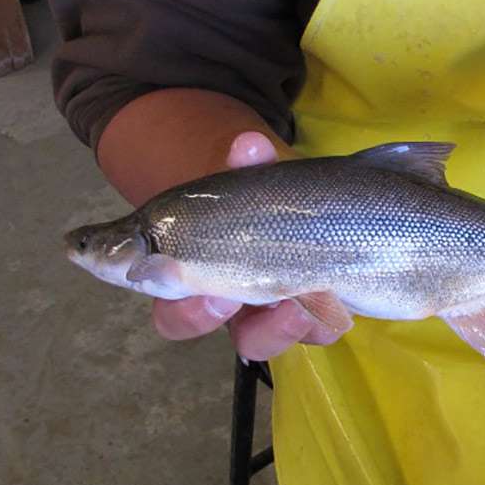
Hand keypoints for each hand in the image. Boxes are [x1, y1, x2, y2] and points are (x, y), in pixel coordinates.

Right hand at [151, 132, 349, 359]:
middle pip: (188, 321)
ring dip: (270, 328)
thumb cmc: (275, 197)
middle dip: (197, 313)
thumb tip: (249, 145)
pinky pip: (314, 332)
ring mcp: (267, 309)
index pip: (150, 276)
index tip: (161, 267)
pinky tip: (336, 300)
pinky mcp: (316, 314)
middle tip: (220, 298)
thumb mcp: (260, 174)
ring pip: (255, 339)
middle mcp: (220, 291)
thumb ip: (251, 161)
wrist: (327, 209)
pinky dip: (323, 320)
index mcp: (190, 254)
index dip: (148, 277)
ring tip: (294, 307)